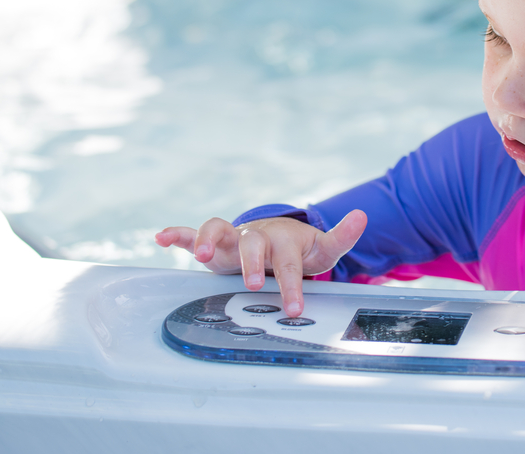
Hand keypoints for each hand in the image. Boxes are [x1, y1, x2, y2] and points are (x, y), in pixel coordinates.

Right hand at [155, 211, 366, 315]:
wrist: (279, 235)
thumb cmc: (301, 247)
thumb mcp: (324, 247)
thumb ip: (342, 236)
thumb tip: (363, 215)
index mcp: (284, 241)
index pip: (289, 264)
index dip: (292, 286)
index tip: (294, 308)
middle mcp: (257, 236)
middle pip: (253, 245)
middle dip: (253, 265)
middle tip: (255, 285)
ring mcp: (235, 237)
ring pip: (219, 230)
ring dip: (208, 240)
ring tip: (202, 256)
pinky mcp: (217, 242)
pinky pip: (193, 233)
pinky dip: (178, 234)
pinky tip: (161, 238)